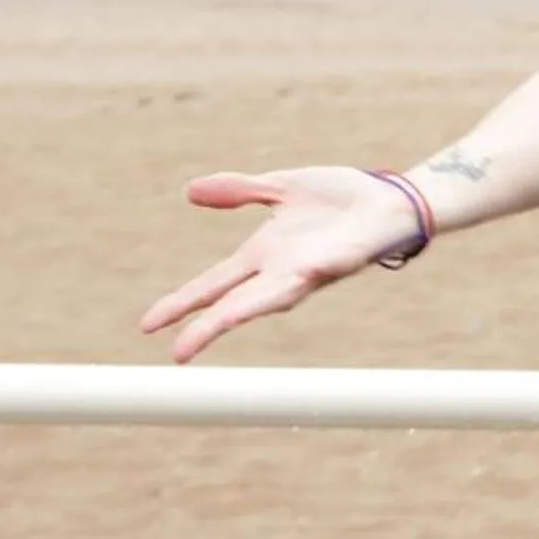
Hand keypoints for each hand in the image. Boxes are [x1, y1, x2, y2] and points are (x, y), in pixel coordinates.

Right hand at [140, 167, 421, 361]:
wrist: (391, 197)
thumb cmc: (340, 197)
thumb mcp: (281, 186)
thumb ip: (241, 190)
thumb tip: (190, 191)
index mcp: (264, 254)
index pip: (214, 283)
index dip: (182, 302)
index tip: (147, 324)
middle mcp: (281, 270)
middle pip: (234, 303)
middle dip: (206, 326)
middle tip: (176, 352)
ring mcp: (309, 270)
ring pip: (268, 300)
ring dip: (240, 316)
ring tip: (211, 332)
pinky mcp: (338, 263)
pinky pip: (310, 278)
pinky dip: (290, 286)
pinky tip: (271, 292)